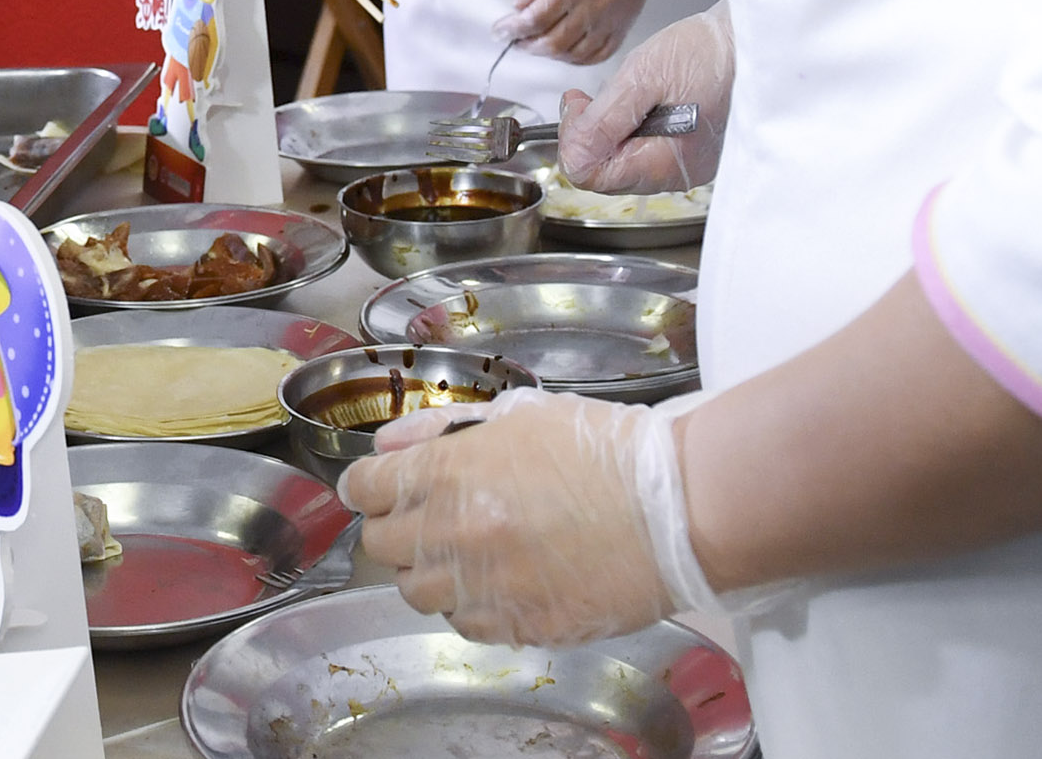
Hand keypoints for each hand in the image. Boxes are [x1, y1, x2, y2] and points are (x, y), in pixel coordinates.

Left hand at [342, 388, 706, 647]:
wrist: (678, 508)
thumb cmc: (605, 451)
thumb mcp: (518, 416)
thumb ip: (439, 430)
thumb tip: (389, 446)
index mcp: (448, 472)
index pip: (363, 488)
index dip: (368, 487)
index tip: (379, 489)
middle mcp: (455, 533)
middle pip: (381, 546)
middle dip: (395, 529)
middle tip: (426, 520)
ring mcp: (486, 586)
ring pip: (417, 593)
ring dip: (430, 573)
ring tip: (466, 555)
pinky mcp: (520, 626)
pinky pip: (466, 626)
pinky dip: (471, 607)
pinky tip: (500, 584)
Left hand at [497, 0, 691, 63]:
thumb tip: (519, 5)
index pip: (537, 18)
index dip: (513, 29)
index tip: (499, 30)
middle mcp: (596, 6)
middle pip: (554, 42)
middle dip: (528, 45)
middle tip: (515, 38)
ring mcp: (613, 19)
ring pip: (575, 53)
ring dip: (549, 54)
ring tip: (535, 43)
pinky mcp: (625, 25)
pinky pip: (599, 55)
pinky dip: (576, 59)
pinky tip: (563, 49)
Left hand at [559, 3, 732, 191]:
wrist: (750, 38)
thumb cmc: (707, 53)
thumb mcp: (642, 80)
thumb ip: (604, 122)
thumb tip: (574, 154)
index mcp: (664, 162)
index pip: (592, 175)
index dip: (572, 140)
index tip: (577, 106)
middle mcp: (679, 173)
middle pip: (608, 171)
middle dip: (589, 134)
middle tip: (590, 98)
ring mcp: (689, 163)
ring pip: (625, 161)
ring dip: (611, 130)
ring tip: (622, 94)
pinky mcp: (695, 149)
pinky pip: (648, 150)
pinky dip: (634, 127)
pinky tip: (642, 101)